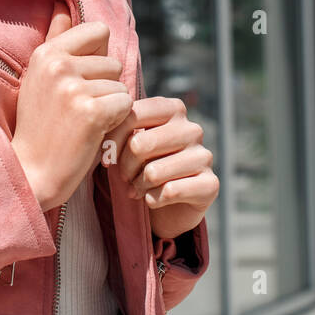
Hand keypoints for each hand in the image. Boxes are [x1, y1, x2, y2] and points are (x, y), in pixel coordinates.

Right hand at [11, 1, 133, 211]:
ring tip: (83, 124)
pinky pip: (124, 104)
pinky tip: (94, 134)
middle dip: (104, 87)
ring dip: (110, 106)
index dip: (99, 57)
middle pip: (112, 62)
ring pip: (120, 85)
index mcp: (46, 53)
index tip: (83, 81)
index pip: (97, 31)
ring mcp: (74, 88)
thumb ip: (55, 40)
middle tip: (78, 112)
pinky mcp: (92, 112)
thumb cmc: (40, 127)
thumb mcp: (39, 78)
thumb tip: (60, 6)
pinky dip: (116, 122)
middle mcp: (58, 65)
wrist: (30, 172)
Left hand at [104, 96, 217, 240]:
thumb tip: (103, 125)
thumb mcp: (130, 142)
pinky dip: (152, 200)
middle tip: (125, 177)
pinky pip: (169, 192)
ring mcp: (204, 156)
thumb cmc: (145, 166)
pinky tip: (152, 199)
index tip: (106, 157)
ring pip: (153, 172)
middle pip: (140, 144)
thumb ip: (122, 127)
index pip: (133, 114)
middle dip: (124, 167)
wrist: (169, 205)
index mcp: (173, 109)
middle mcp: (192, 129)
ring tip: (137, 189)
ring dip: (138, 186)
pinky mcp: (210, 184)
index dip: (113, 139)